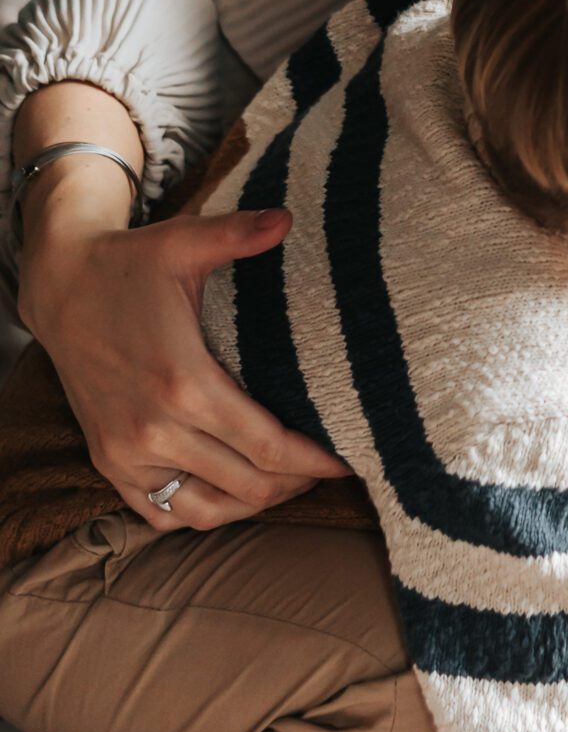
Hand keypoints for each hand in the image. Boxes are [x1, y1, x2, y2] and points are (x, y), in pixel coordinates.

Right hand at [19, 197, 349, 530]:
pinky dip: (202, 511)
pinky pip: (162, 513)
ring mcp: (126, 453)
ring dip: (253, 503)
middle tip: (325, 467)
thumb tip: (288, 218)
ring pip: (206, 510)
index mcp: (183, 384)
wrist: (59, 288)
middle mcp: (153, 430)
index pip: (267, 446)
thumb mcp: (182, 241)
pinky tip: (233, 491)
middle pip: (246, 484)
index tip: (345, 460)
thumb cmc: (128, 264)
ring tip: (287, 482)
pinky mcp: (108, 463)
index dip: (313, 460)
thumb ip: (239, 233)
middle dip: (294, 482)